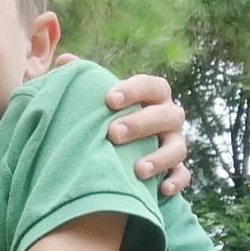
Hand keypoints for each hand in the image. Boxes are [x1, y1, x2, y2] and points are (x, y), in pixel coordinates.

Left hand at [57, 55, 190, 195]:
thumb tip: (65, 60)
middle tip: (114, 134)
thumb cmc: (106, 116)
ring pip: (178, 148)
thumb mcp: (96, 98)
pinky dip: (176, 181)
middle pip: (167, 115)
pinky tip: (161, 190)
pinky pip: (184, 175)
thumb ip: (83, 78)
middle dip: (142, 124)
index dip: (133, 90)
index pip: (151, 85)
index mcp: (151, 96)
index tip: (109, 99)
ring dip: (160, 157)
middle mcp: (168, 117)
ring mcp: (174, 144)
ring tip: (137, 170)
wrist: (118, 150)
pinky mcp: (176, 170)